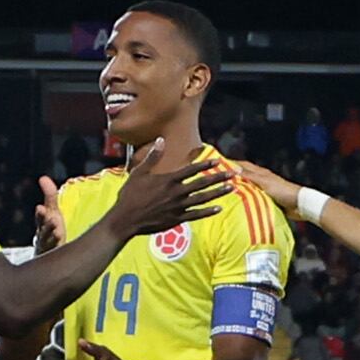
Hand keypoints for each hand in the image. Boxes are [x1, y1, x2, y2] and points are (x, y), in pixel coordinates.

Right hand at [32, 176, 65, 253]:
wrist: (48, 254)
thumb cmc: (51, 228)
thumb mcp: (52, 211)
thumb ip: (49, 196)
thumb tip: (43, 177)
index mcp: (42, 224)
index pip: (40, 218)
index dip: (40, 214)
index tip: (41, 208)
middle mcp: (44, 236)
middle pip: (43, 230)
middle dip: (46, 224)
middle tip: (51, 218)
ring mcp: (50, 247)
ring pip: (49, 242)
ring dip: (53, 237)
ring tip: (58, 232)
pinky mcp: (56, 256)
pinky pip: (57, 253)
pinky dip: (58, 249)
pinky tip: (62, 245)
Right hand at [105, 151, 231, 238]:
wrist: (126, 219)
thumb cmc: (130, 195)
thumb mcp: (139, 173)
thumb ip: (153, 157)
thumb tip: (160, 140)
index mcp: (168, 180)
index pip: (191, 170)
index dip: (205, 165)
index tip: (218, 161)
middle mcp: (176, 192)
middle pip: (202, 183)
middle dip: (219, 177)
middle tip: (234, 173)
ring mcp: (178, 207)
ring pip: (203, 198)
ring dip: (218, 193)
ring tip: (231, 188)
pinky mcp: (177, 219)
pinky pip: (196, 215)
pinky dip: (208, 212)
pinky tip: (219, 208)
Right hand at [220, 156, 301, 205]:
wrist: (299, 205)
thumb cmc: (283, 191)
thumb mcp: (264, 182)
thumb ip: (249, 176)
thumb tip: (233, 168)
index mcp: (260, 172)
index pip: (241, 165)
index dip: (229, 164)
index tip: (216, 165)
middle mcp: (261, 179)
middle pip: (243, 176)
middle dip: (231, 177)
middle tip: (216, 180)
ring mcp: (263, 189)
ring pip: (246, 187)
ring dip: (237, 188)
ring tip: (223, 193)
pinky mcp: (266, 199)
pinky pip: (252, 197)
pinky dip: (244, 199)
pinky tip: (237, 204)